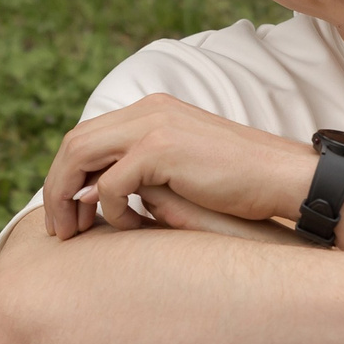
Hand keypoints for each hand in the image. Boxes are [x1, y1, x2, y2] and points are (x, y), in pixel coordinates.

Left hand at [43, 94, 319, 239]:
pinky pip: (111, 183)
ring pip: (81, 157)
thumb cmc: (240, 186)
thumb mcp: (183, 170)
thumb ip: (143, 173)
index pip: (88, 135)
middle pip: (75, 142)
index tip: (66, 211)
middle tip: (58, 229)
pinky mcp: (162, 149)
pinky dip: (110, 209)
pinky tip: (128, 226)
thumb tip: (102, 194)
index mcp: (152, 110)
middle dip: (58, 187)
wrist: (285, 179)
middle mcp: (148, 110)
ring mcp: (154, 125)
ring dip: (68, 197)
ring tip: (72, 232)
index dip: (68, 174)